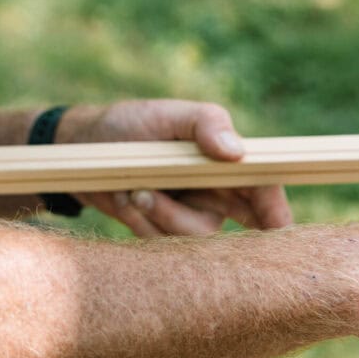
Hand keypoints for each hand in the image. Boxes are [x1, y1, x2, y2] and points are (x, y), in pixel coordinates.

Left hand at [54, 99, 291, 235]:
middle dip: (189, 217)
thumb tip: (237, 151)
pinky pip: (163, 244)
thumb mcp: (168, 114)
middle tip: (151, 192)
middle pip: (232, 226)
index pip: (265, 190)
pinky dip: (140, 221)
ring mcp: (191, 217)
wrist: (81, 149)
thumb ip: (206, 124)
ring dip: (157, 213)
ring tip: (133, 187)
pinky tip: (125, 197)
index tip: (275, 229)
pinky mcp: (164, 233)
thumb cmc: (129, 124)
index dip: (277, 213)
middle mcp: (216, 195)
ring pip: (193, 238)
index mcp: (228, 164)